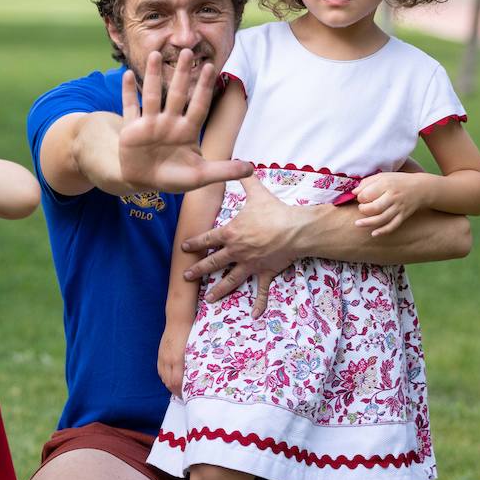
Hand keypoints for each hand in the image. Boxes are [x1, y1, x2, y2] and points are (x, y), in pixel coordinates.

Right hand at [117, 50, 252, 192]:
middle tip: (188, 52)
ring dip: (153, 76)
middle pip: (177, 94)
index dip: (204, 88)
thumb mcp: (200, 176)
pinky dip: (127, 92)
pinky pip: (129, 107)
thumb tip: (252, 169)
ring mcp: (149, 124)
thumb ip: (224, 171)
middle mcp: (169, 123)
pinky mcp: (131, 130)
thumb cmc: (173, 177)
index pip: (199, 105)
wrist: (143, 182)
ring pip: (152, 95)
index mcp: (187, 131)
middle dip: (182, 74)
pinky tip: (126, 75)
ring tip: (155, 54)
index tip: (211, 67)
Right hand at [157, 322, 189, 395]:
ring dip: (170, 385)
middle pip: (169, 382)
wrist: (178, 320)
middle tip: (185, 395)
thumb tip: (194, 378)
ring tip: (178, 388)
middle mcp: (168, 360)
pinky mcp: (160, 354)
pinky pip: (160, 370)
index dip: (181, 391)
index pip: (176, 382)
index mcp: (178, 359)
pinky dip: (165, 377)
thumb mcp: (194, 350)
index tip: (189, 396)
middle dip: (176, 391)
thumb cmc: (191, 333)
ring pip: (163, 377)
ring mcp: (163, 357)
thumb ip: (192, 364)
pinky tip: (170, 378)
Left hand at [180, 177, 303, 317]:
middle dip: (198, 270)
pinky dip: (259, 303)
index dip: (194, 243)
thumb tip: (240, 163)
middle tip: (186, 277)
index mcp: (231, 233)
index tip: (183, 248)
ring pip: (231, 280)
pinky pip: (261, 290)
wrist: (296, 228)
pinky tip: (255, 315)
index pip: (207, 239)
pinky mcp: (265, 272)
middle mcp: (237, 251)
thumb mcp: (257, 193)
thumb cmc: (274, 211)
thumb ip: (245, 180)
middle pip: (214, 263)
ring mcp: (250, 264)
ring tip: (209, 299)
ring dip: (219, 290)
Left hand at [355, 171, 425, 235]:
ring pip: (382, 218)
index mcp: (386, 184)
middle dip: (363, 209)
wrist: (421, 188)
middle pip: (374, 207)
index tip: (360, 198)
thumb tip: (353, 192)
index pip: (367, 194)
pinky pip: (393, 225)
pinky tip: (374, 234)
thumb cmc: (398, 181)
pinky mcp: (403, 215)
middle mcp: (393, 197)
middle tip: (361, 208)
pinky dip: (383, 231)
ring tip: (357, 224)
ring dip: (368, 223)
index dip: (360, 198)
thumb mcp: (382, 176)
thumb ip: (367, 182)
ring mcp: (399, 207)